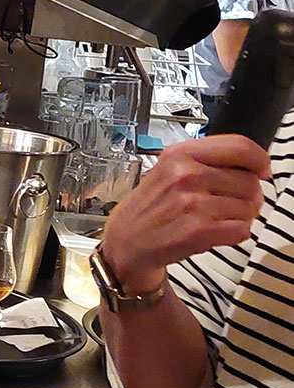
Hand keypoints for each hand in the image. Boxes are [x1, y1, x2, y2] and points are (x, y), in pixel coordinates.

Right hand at [101, 135, 268, 293]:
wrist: (125, 241)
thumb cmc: (150, 207)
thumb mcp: (168, 169)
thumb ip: (205, 161)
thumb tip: (252, 166)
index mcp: (179, 154)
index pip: (239, 146)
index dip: (259, 159)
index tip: (261, 170)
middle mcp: (186, 175)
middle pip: (250, 181)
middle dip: (247, 195)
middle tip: (228, 202)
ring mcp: (193, 203)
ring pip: (250, 207)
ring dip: (240, 216)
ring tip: (215, 218)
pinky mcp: (199, 230)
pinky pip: (243, 229)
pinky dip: (235, 233)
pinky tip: (215, 232)